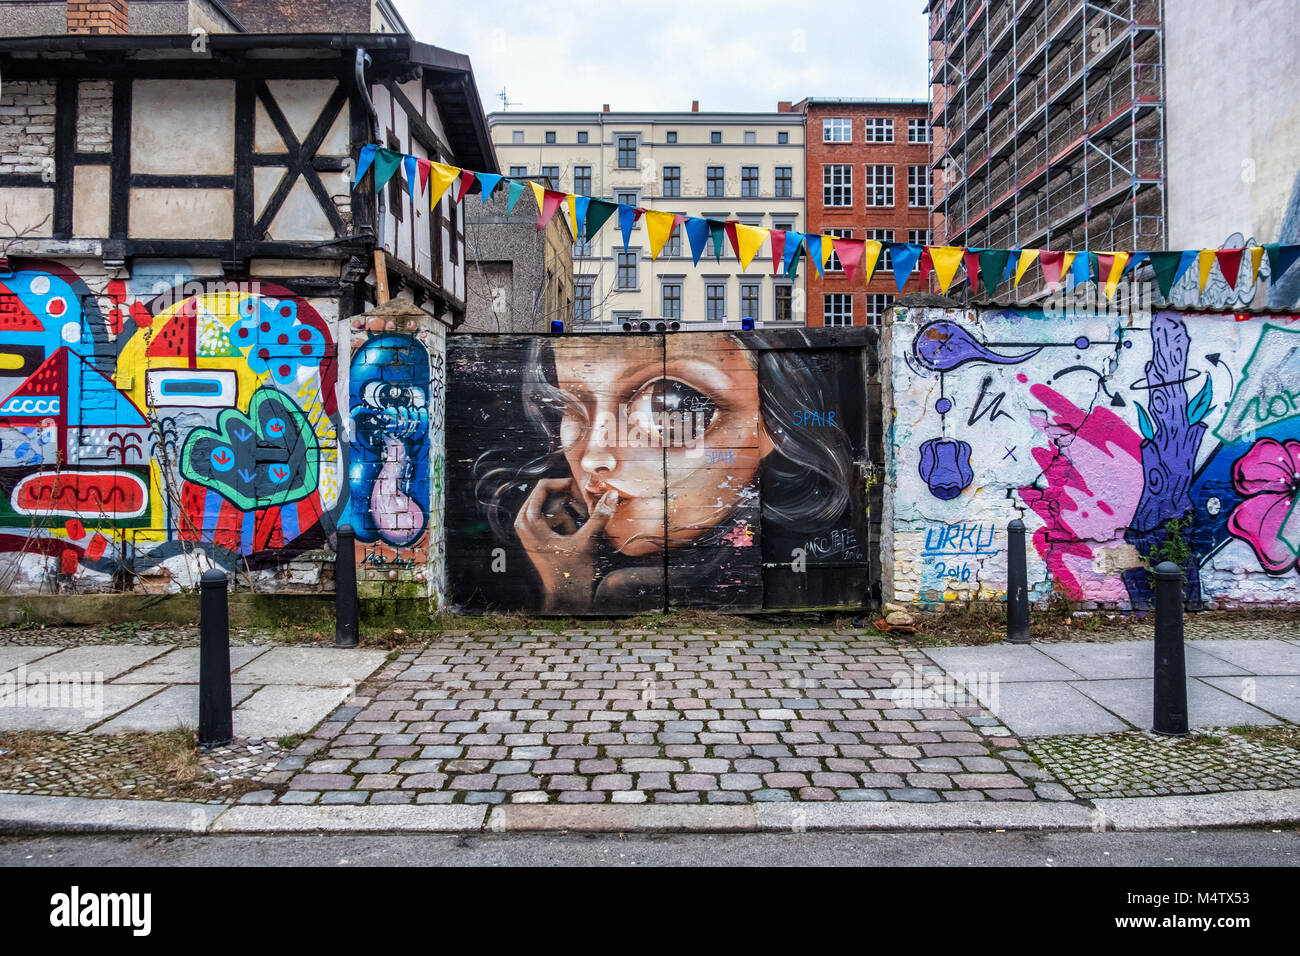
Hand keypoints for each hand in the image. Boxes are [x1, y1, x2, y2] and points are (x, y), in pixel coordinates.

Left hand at [514, 478, 617, 612]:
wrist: (566, 598)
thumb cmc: (572, 574)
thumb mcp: (587, 542)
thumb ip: (599, 516)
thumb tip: (612, 494)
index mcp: (529, 522)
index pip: (543, 486)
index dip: (565, 484)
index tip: (583, 491)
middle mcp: (524, 524)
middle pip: (547, 493)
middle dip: (568, 496)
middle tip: (586, 504)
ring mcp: (529, 530)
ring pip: (550, 505)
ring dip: (568, 508)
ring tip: (583, 518)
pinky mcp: (537, 535)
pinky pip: (551, 516)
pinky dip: (565, 518)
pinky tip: (575, 530)